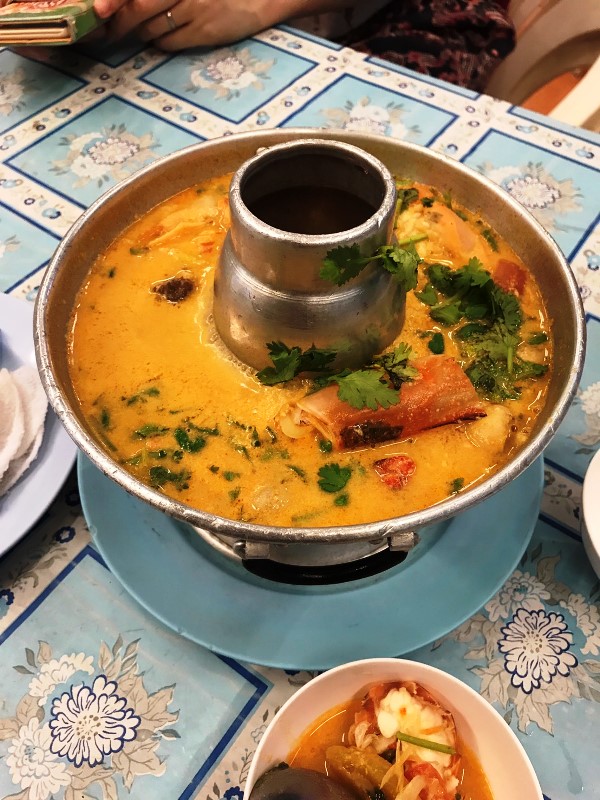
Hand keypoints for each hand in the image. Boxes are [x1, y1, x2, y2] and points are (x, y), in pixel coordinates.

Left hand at [93, 0, 275, 50]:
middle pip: (138, 7)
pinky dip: (160, 43)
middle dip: (119, 21)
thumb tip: (127, 3)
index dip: (114, 1)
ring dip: (139, 32)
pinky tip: (163, 37)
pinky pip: (169, 43)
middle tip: (107, 29)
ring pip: (151, 27)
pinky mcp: (204, 31)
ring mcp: (193, 9)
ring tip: (136, 31)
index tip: (99, 10)